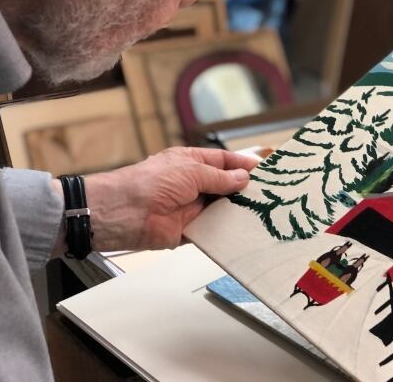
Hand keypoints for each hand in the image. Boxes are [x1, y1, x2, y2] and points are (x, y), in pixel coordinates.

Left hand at [52, 147, 257, 253]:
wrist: (122, 214)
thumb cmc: (150, 183)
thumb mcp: (190, 171)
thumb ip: (219, 177)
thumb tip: (243, 178)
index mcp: (191, 162)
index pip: (223, 161)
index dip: (243, 164)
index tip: (265, 170)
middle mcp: (193, 184)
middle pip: (225, 186)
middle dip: (244, 189)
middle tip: (270, 194)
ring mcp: (192, 208)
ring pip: (222, 209)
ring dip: (237, 211)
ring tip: (264, 212)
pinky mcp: (189, 231)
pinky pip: (213, 231)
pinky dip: (226, 231)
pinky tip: (244, 231)